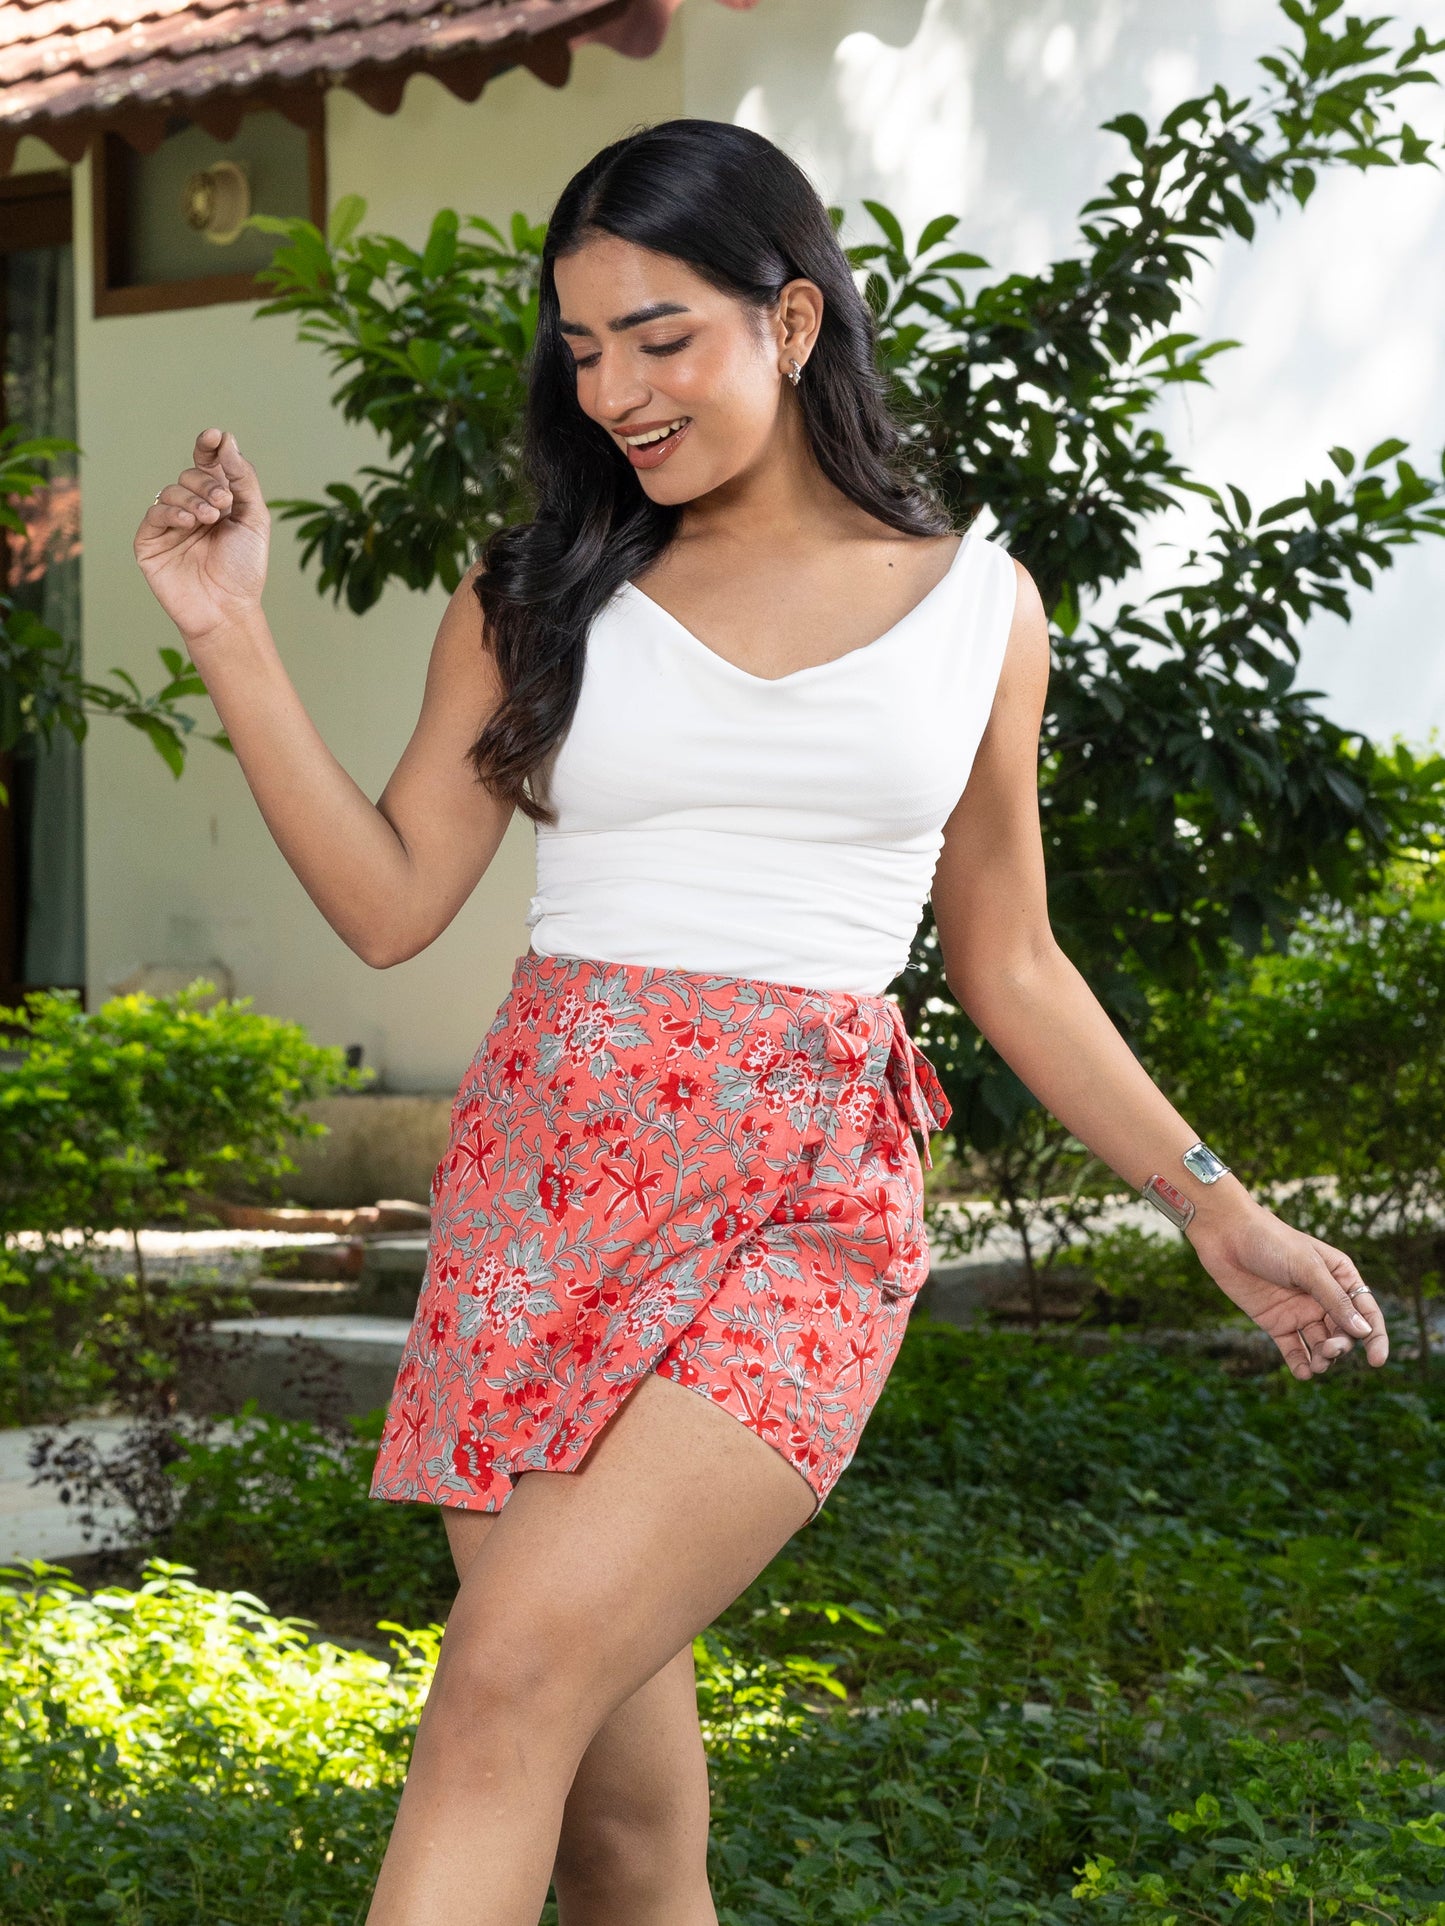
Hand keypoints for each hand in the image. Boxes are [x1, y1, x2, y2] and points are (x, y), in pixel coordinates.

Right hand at [133, 428, 269, 648]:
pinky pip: (154, 513)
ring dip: (193, 499)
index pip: (208, 464)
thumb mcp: (254, 519)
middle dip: (207, 484)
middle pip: (191, 475)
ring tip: (210, 518)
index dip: (208, 446)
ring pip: (172, 491)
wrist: (227, 609)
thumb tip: (227, 441)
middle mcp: (193, 510)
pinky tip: (190, 523)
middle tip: (223, 504)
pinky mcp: (150, 542)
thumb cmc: (244, 570)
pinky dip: (172, 512)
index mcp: (218, 502)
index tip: (214, 436)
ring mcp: (170, 525)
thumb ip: (243, 479)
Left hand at [1188, 1200, 1388, 1378]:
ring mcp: (1299, 1311)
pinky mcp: (1276, 1322)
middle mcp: (1322, 1297)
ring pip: (1321, 1344)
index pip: (1366, 1312)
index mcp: (1340, 1276)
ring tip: (1317, 1365)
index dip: (1375, 1337)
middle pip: (1344, 1332)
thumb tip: (1363, 1331)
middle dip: (1341, 1346)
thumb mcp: (1306, 1267)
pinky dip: (1300, 1363)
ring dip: (1323, 1358)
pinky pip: (1293, 1349)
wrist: (1225, 1235)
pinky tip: (1303, 1373)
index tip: (1377, 1361)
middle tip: (1328, 1350)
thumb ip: (1333, 1299)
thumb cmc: (1270, 1241)